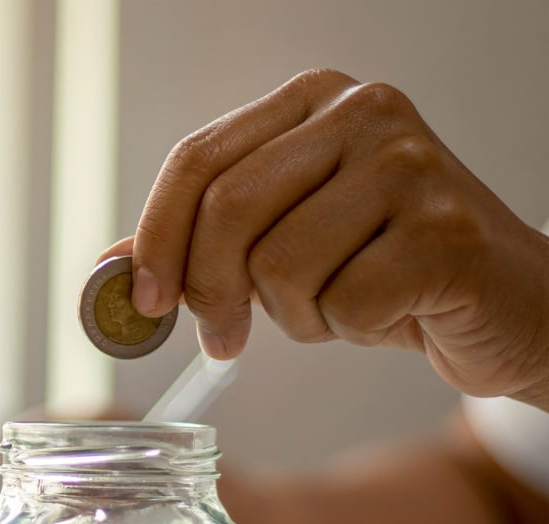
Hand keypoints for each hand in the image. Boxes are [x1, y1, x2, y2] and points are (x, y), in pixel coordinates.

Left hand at [101, 69, 548, 408]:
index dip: (155, 237)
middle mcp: (364, 112)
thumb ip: (197, 243)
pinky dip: (349, 331)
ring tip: (337, 304)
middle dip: (210, 291)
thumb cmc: (380, 269)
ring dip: (294, 315)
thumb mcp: (279, 242)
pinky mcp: (447, 232)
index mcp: (312, 100)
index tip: (143, 301)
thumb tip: (107, 267)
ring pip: (280, 266)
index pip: (197, 160)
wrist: (502, 304)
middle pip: (227, 210)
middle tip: (223, 336)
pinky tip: (386, 312)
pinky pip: (344, 306)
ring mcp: (411, 165)